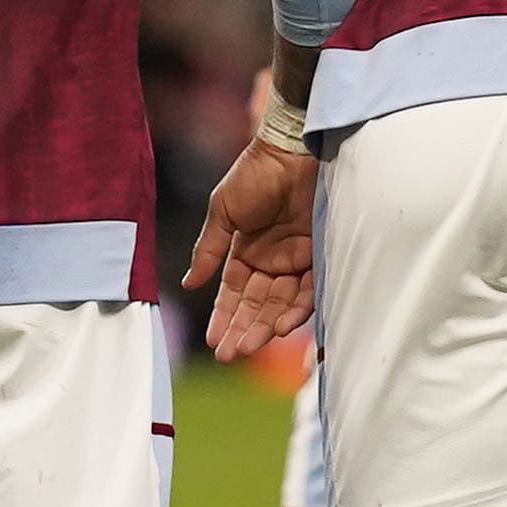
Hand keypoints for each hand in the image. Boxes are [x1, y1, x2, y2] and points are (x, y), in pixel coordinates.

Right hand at [183, 128, 318, 362]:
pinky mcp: (320, 256)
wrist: (293, 151)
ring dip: (265, 328)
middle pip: (256, 305)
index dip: (224, 318)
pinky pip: (309, 291)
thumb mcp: (223, 211)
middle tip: (229, 356)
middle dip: (242, 331)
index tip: (213, 342)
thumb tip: (187, 284)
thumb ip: (209, 249)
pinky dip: (296, 311)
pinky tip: (280, 328)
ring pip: (280, 305)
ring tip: (249, 348)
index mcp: (245, 252)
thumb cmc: (254, 174)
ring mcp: (296, 261)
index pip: (234, 294)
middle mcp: (272, 262)